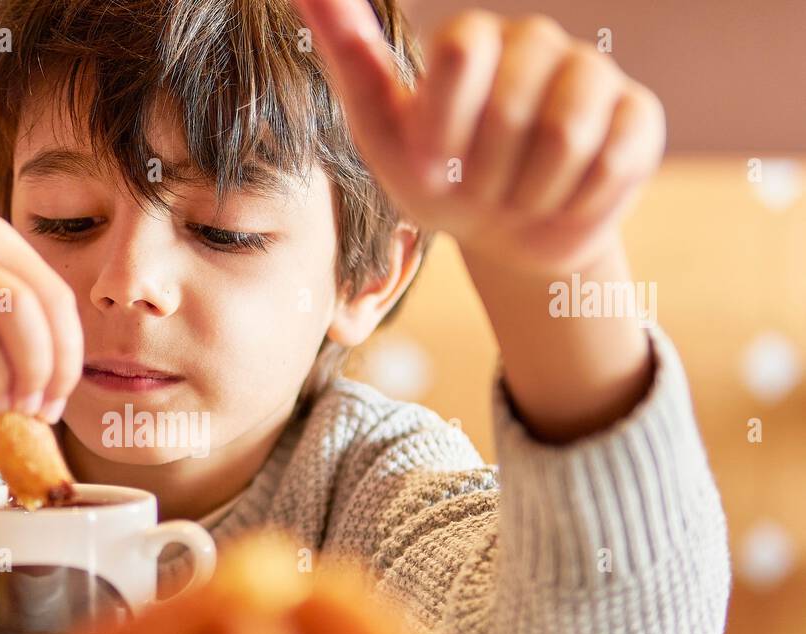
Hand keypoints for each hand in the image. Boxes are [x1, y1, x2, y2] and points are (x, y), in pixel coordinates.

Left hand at [294, 1, 665, 275]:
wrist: (505, 238)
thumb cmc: (438, 180)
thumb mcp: (381, 130)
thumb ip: (350, 54)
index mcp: (471, 38)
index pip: (458, 50)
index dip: (443, 126)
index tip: (434, 156)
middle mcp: (536, 42)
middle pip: (511, 107)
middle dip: (484, 175)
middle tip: (478, 186)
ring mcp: (593, 75)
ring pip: (567, 136)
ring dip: (529, 194)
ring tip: (520, 193)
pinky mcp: (639, 118)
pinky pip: (611, 163)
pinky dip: (574, 204)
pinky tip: (564, 199)